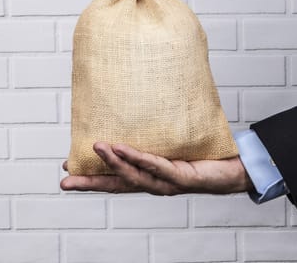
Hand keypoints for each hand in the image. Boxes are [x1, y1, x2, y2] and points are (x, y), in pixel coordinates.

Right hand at [60, 142, 253, 194]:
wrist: (231, 169)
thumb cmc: (200, 156)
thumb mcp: (170, 145)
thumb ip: (153, 136)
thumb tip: (137, 111)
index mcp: (147, 176)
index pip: (113, 179)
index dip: (90, 176)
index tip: (66, 170)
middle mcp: (152, 183)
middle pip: (116, 185)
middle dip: (90, 183)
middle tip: (65, 181)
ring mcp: (165, 183)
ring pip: (133, 175)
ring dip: (112, 163)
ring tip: (95, 146)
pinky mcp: (180, 177)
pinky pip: (155, 166)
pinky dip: (137, 158)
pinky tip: (122, 148)